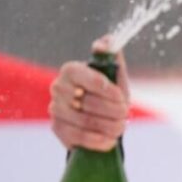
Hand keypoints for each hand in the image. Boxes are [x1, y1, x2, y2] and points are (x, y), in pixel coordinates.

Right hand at [48, 36, 130, 150]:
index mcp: (71, 70)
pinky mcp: (58, 129)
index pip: (82, 74)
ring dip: (110, 126)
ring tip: (120, 127)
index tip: (120, 96)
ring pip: (86, 121)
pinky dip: (99, 140)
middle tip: (126, 114)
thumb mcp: (116, 77)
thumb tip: (106, 41)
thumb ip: (113, 57)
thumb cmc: (110, 96)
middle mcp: (58, 88)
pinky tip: (110, 140)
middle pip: (88, 102)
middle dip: (114, 111)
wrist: (101, 122)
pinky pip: (79, 137)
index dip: (104, 87)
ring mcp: (55, 109)